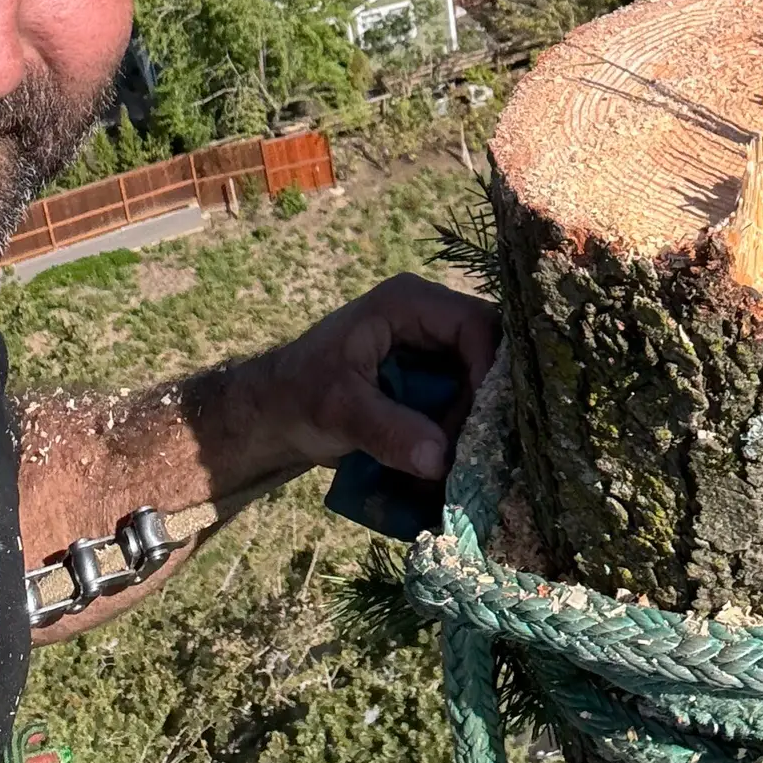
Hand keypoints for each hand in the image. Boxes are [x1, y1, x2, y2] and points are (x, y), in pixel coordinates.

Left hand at [265, 275, 499, 480]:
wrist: (274, 414)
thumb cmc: (298, 396)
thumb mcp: (340, 411)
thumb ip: (389, 430)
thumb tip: (440, 459)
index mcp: (408, 302)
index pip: (475, 324)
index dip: (488, 370)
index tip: (483, 421)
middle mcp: (429, 316)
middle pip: (488, 351)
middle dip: (485, 401)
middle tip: (476, 447)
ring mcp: (433, 347)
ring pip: (481, 380)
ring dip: (474, 421)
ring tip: (461, 461)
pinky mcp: (432, 377)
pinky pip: (465, 399)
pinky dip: (461, 430)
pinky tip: (452, 460)